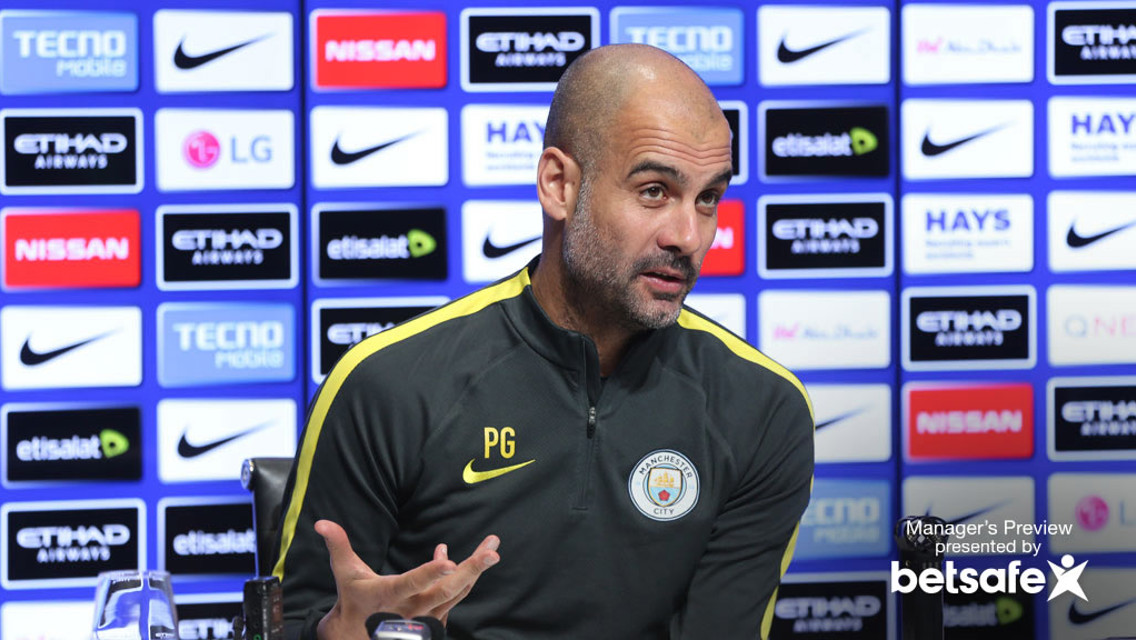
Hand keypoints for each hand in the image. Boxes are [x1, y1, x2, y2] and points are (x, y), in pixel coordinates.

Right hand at [314, 519, 499, 639]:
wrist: (360, 635)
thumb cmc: (354, 599)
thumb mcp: (345, 573)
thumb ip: (338, 545)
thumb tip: (322, 522)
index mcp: (388, 596)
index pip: (411, 583)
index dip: (429, 573)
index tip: (448, 560)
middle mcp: (411, 609)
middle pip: (446, 590)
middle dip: (470, 570)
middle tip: (492, 553)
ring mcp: (427, 617)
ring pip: (456, 593)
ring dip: (475, 570)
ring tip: (492, 548)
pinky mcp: (436, 619)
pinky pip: (455, 596)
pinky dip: (464, 577)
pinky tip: (468, 557)